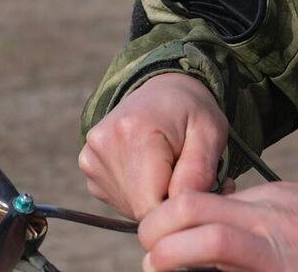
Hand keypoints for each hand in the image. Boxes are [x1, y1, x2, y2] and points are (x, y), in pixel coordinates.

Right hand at [78, 73, 229, 219]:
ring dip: (154, 199)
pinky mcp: (88, 166)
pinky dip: (140, 193)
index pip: (153, 206)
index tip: (202, 189)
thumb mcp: (209, 133)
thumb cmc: (190, 110)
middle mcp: (103, 146)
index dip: (180, 207)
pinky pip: (119, 199)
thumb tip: (180, 209)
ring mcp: (90, 157)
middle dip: (168, 203)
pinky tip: (151, 169)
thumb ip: (199, 172)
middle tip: (190, 178)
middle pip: (140, 209)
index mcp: (134, 133)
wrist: (162, 87)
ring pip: (130, 207)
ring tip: (171, 170)